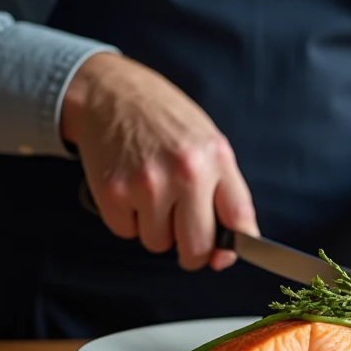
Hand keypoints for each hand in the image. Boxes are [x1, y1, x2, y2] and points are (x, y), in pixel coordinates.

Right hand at [60, 53, 257, 271]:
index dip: (232, 250)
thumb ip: (223, 189)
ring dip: (155, 228)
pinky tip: (128, 188)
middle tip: (182, 234)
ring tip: (150, 192)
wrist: (111, 93)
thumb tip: (228, 246)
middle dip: (191, 251)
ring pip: (158, 244)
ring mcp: (147, 184)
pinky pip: (126, 232)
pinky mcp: (113, 192)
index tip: (224, 257)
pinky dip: (127, 219)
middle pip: (197, 248)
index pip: (239, 220)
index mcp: (215, 158)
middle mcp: (185, 172)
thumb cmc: (163, 119)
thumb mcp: (207, 141)